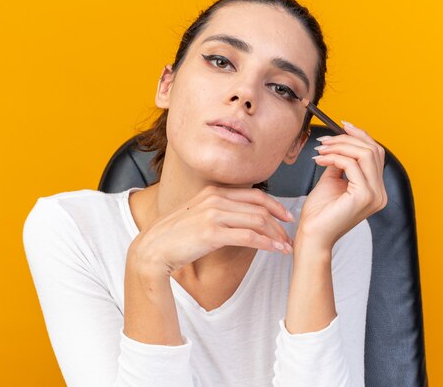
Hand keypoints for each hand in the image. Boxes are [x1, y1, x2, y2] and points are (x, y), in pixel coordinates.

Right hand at [126, 185, 294, 276]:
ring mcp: (213, 214)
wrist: (153, 249)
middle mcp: (215, 199)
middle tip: (289, 236)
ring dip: (276, 235)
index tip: (286, 217)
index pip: (254, 194)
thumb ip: (218, 210)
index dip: (275, 205)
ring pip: (257, 221)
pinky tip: (275, 250)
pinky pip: (248, 236)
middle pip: (259, 207)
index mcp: (213, 191)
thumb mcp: (198, 214)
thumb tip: (240, 216)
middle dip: (279, 223)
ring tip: (285, 247)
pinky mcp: (211, 233)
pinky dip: (267, 243)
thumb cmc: (175, 236)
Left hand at [297, 121, 387, 249]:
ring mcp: (374, 195)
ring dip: (339, 146)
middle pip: (372, 150)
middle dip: (346, 139)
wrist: (312, 235)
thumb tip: (339, 143)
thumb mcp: (332, 180)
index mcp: (376, 190)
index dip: (360, 136)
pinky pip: (352, 165)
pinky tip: (319, 160)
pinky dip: (334, 157)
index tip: (342, 125)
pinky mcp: (363, 196)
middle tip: (324, 141)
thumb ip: (340, 162)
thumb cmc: (319, 213)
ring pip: (364, 154)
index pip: (376, 154)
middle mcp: (380, 193)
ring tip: (320, 149)